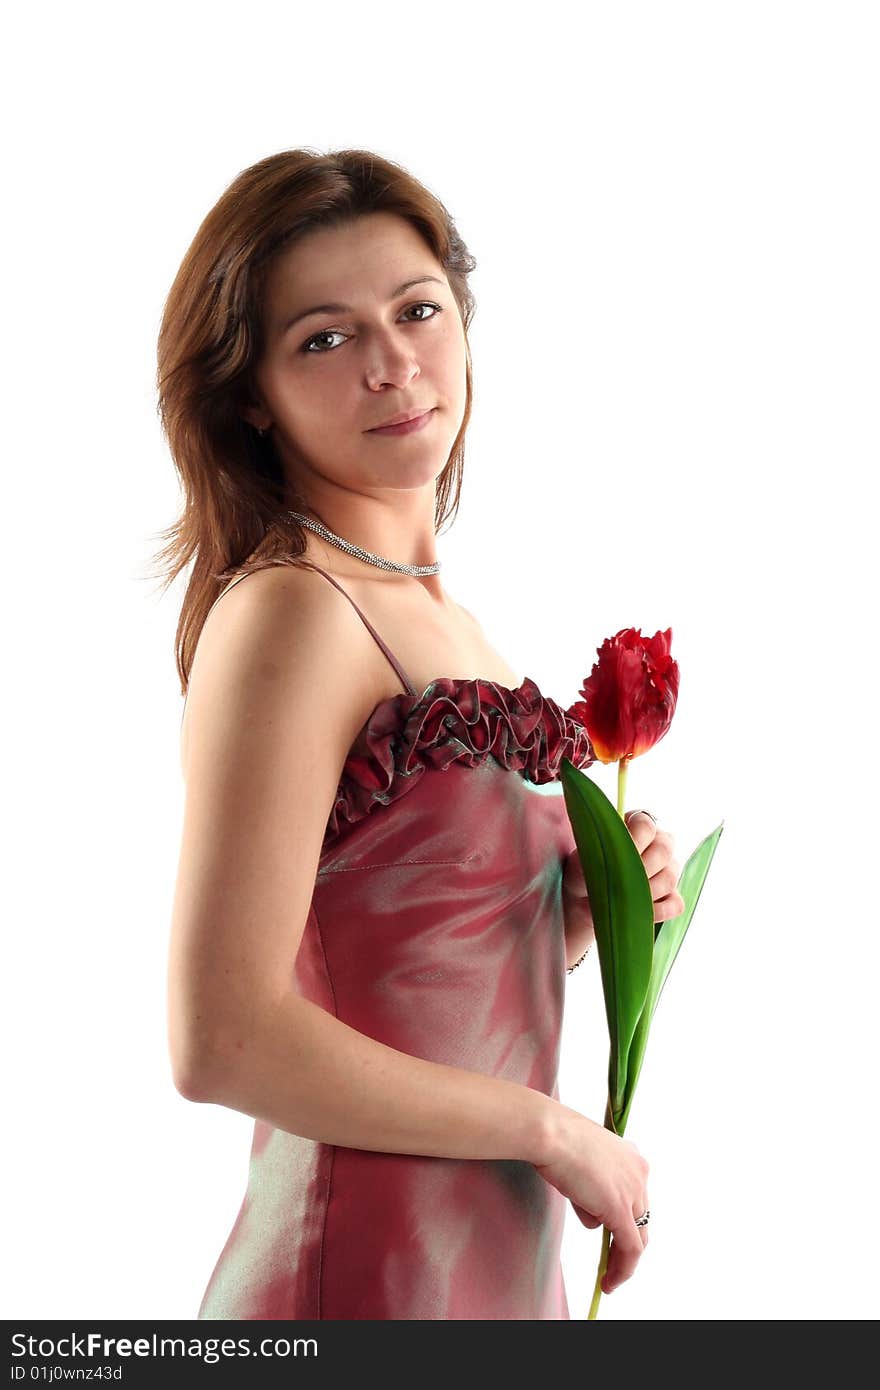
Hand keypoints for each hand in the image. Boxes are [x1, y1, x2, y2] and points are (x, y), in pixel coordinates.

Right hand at [533, 1104, 650, 1293]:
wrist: (549, 1133)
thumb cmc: (555, 1139)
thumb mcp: (580, 1163)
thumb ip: (593, 1190)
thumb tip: (594, 1220)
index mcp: (631, 1155)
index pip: (635, 1196)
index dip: (624, 1219)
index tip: (612, 1235)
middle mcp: (639, 1172)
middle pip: (640, 1218)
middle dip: (626, 1242)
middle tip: (612, 1262)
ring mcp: (632, 1191)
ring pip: (637, 1237)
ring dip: (623, 1261)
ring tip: (609, 1277)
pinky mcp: (620, 1210)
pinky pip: (630, 1249)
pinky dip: (622, 1269)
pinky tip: (609, 1282)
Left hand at [562, 810, 685, 927]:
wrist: (583, 902)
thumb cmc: (582, 875)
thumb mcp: (581, 863)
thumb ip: (596, 857)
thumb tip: (614, 862)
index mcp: (636, 825)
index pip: (646, 823)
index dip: (634, 840)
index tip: (617, 855)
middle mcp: (657, 843)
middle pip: (664, 849)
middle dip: (640, 869)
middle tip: (619, 882)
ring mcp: (668, 870)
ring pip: (670, 877)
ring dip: (646, 892)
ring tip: (622, 900)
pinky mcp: (671, 897)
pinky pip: (676, 903)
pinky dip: (658, 911)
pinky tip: (638, 913)